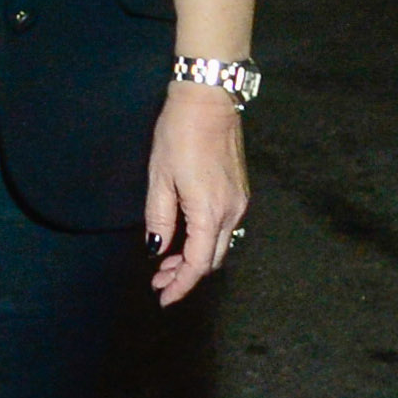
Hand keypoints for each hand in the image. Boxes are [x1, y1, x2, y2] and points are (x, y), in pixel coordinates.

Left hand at [144, 82, 248, 303]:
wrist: (208, 99)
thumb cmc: (179, 134)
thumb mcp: (159, 178)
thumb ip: (160, 218)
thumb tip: (157, 248)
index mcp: (209, 211)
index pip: (198, 263)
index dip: (181, 285)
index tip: (163, 297)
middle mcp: (232, 211)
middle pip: (213, 259)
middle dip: (186, 275)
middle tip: (158, 280)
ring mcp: (239, 201)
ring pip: (220, 244)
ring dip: (196, 257)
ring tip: (166, 262)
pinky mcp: (240, 191)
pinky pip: (224, 227)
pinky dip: (205, 240)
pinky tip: (185, 237)